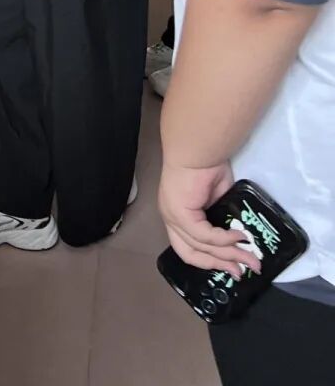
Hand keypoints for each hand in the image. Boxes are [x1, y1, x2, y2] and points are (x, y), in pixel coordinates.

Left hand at [158, 161, 256, 277]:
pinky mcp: (180, 214)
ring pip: (201, 247)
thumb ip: (220, 219)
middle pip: (190, 254)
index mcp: (176, 215)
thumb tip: (236, 240)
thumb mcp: (215, 199)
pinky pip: (204, 236)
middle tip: (243, 271)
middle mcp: (170, 218)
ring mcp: (172, 217)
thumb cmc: (205, 166)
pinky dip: (224, 240)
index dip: (210, 261)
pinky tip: (240, 238)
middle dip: (219, 264)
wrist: (197, 148)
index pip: (188, 249)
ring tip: (250, 258)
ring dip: (228, 254)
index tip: (232, 268)